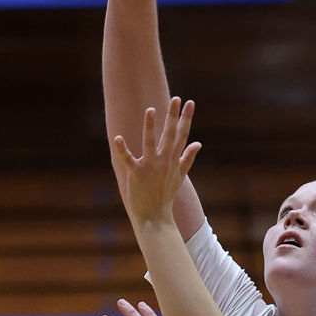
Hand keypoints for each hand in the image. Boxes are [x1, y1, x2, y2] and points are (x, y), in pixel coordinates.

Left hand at [114, 98, 200, 229]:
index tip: (190, 102)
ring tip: (151, 110)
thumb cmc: (165, 195)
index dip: (186, 118)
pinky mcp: (136, 175)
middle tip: (176, 98)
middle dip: (173, 117)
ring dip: (151, 127)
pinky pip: (128, 160)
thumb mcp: (180, 176)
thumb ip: (188, 158)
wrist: (155, 217)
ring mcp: (150, 168)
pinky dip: (123, 150)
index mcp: (173, 160)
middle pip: (170, 135)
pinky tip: (117, 138)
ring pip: (150, 143)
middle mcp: (164, 162)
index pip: (182, 136)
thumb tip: (199, 143)